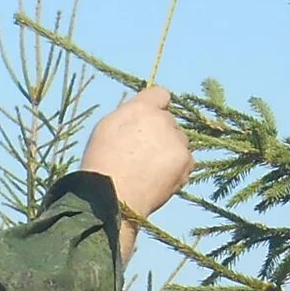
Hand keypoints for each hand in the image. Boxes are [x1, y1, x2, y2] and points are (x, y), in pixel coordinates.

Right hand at [79, 84, 191, 254]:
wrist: (114, 196)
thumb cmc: (103, 164)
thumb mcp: (107, 128)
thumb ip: (129, 114)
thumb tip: (143, 110)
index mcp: (141, 108)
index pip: (160, 94)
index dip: (156, 106)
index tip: (150, 119)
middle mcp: (162, 120)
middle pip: (169, 120)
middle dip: (160, 132)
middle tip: (142, 153)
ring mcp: (177, 140)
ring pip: (179, 140)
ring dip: (170, 149)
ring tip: (149, 169)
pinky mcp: (186, 160)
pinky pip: (187, 159)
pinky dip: (177, 167)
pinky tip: (159, 178)